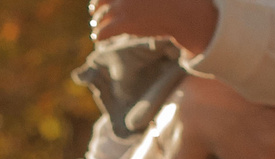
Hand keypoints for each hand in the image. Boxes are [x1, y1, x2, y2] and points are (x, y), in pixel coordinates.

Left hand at [90, 0, 218, 51]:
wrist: (179, 12)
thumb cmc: (172, 2)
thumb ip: (141, 1)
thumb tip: (135, 6)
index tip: (98, 3)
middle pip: (101, 1)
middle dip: (96, 9)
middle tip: (94, 16)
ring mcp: (123, 7)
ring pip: (101, 17)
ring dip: (97, 24)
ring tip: (96, 30)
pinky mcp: (124, 23)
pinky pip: (104, 31)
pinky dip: (99, 35)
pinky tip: (98, 39)